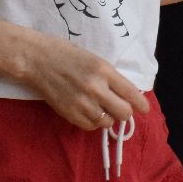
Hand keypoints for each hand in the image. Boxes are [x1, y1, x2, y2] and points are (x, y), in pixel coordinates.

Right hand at [22, 35, 148, 129]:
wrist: (38, 60)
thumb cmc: (66, 54)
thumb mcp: (94, 59)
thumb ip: (110, 77)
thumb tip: (126, 94)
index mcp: (104, 70)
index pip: (131, 93)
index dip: (141, 104)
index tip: (144, 109)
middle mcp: (96, 88)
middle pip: (124, 112)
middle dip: (125, 112)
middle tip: (119, 107)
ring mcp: (82, 103)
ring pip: (108, 122)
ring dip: (107, 117)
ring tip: (100, 108)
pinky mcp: (70, 114)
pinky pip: (91, 127)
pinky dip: (93, 122)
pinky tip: (88, 112)